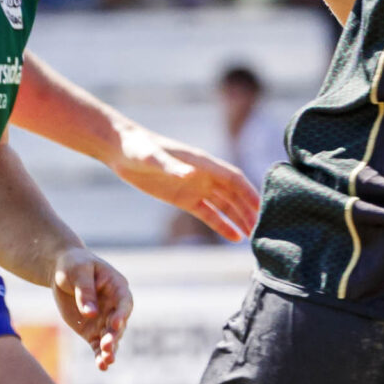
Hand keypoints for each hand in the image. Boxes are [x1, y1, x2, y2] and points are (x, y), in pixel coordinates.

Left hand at [52, 246, 130, 370]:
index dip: (122, 313)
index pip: (124, 302)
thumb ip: (84, 292)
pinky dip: (99, 355)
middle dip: (114, 336)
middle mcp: (115, 306)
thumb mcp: (77, 273)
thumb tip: (90, 313)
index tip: (115, 323)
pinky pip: (98, 345)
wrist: (62, 272)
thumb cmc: (73, 266)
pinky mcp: (92, 330)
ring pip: (111, 338)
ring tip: (106, 362)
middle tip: (107, 346)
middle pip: (119, 324)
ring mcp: (104, 320)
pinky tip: (101, 366)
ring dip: (109, 349)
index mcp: (117, 287)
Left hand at [111, 130, 259, 240]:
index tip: (262, 207)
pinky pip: (208, 214)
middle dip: (247, 210)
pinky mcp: (185, 199)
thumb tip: (191, 174)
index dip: (249, 192)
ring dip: (238, 219)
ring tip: (252, 236)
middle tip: (260, 229)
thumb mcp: (153, 156)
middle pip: (233, 195)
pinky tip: (234, 236)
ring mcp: (196, 187)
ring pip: (224, 206)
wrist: (121, 150)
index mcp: (203, 163)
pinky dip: (221, 225)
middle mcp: (204, 175)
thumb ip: (173, 166)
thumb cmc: (138, 147)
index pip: (233, 178)